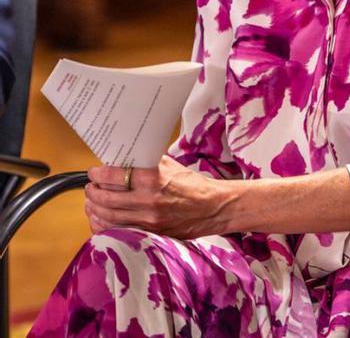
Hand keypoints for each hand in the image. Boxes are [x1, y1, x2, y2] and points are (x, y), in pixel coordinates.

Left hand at [84, 156, 232, 238]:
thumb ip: (148, 164)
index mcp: (154, 179)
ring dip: (95, 209)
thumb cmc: (194, 185)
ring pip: (109, 217)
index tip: (94, 173)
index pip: (114, 176)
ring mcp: (149, 220)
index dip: (98, 174)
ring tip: (91, 203)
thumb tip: (126, 160)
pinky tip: (100, 219)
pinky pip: (119, 231)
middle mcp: (149, 200)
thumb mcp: (172, 166)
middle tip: (90, 188)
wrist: (214, 207)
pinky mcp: (151, 233)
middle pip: (107, 199)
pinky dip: (104, 226)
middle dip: (93, 192)